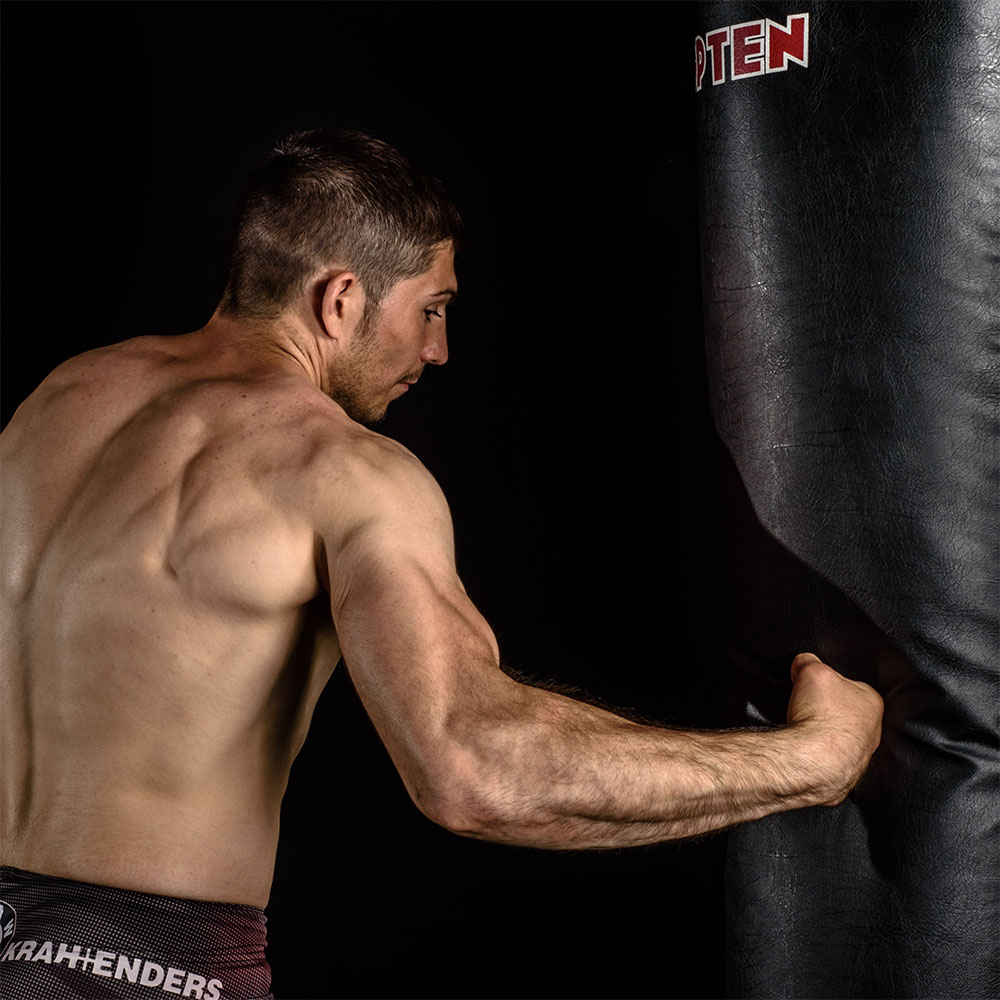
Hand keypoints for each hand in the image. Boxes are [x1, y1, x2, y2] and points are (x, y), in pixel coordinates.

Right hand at [785, 652, 883, 805]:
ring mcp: (860, 757)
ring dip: (820, 735)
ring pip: (837, 739)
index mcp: (872, 702)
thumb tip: (803, 664)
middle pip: (844, 713)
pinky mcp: (843, 777)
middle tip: (806, 707)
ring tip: (802, 729)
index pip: (851, 685)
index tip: (813, 687)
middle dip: (825, 710)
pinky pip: (826, 760)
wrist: (812, 761)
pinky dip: (814, 755)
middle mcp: (873, 732)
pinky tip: (803, 748)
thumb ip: (809, 661)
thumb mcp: (812, 670)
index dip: (828, 683)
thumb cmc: (821, 718)